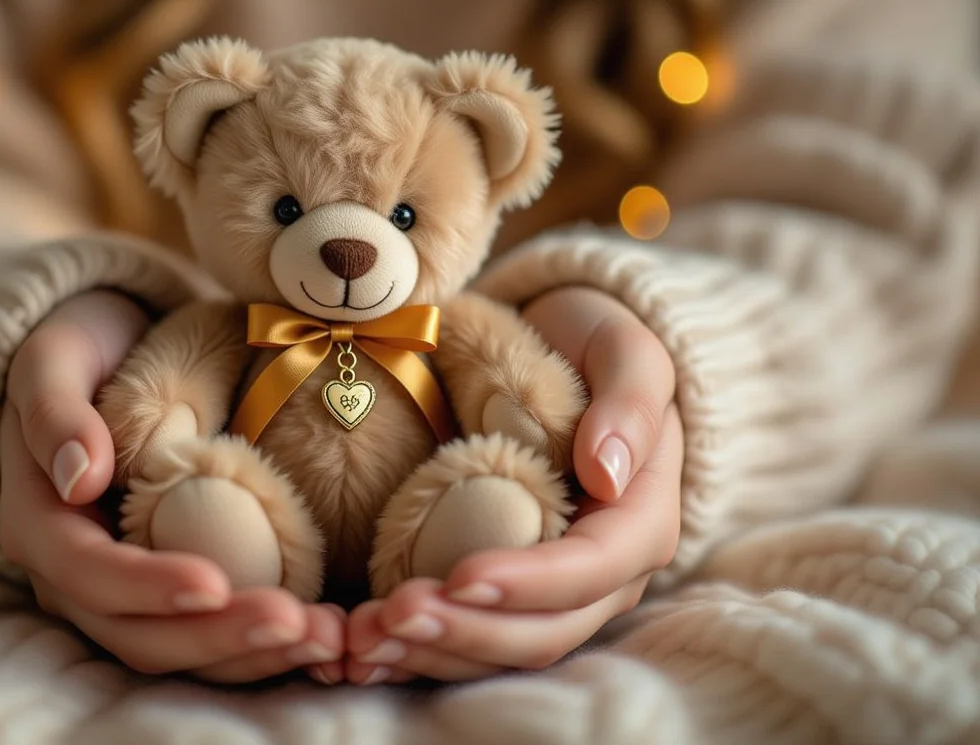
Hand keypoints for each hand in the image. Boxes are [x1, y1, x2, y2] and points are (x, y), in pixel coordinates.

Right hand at [0, 290, 345, 683]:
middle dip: (217, 639)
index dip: (146, 587)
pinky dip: (259, 647)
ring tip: (324, 642)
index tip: (215, 584)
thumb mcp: (54, 358)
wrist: (104, 356)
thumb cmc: (81, 351)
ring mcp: (119, 591)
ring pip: (177, 648)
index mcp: (39, 523)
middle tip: (298, 627)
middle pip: (137, 634)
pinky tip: (320, 638)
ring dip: (249, 657)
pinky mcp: (163, 591)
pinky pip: (206, 634)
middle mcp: (72, 576)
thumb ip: (54, 411)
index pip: (88, 574)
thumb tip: (78, 478)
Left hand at [345, 286, 681, 682]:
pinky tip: (361, 653)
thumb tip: (608, 475)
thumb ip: (630, 402)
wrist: (563, 355)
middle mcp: (605, 576)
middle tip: (390, 618)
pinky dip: (418, 654)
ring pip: (502, 651)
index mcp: (641, 520)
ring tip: (363, 644)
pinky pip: (470, 641)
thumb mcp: (626, 350)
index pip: (591, 570)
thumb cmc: (593, 348)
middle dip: (467, 633)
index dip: (528, 584)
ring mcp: (556, 593)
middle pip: (544, 630)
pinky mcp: (509, 594)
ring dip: (432, 655)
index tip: (459, 578)